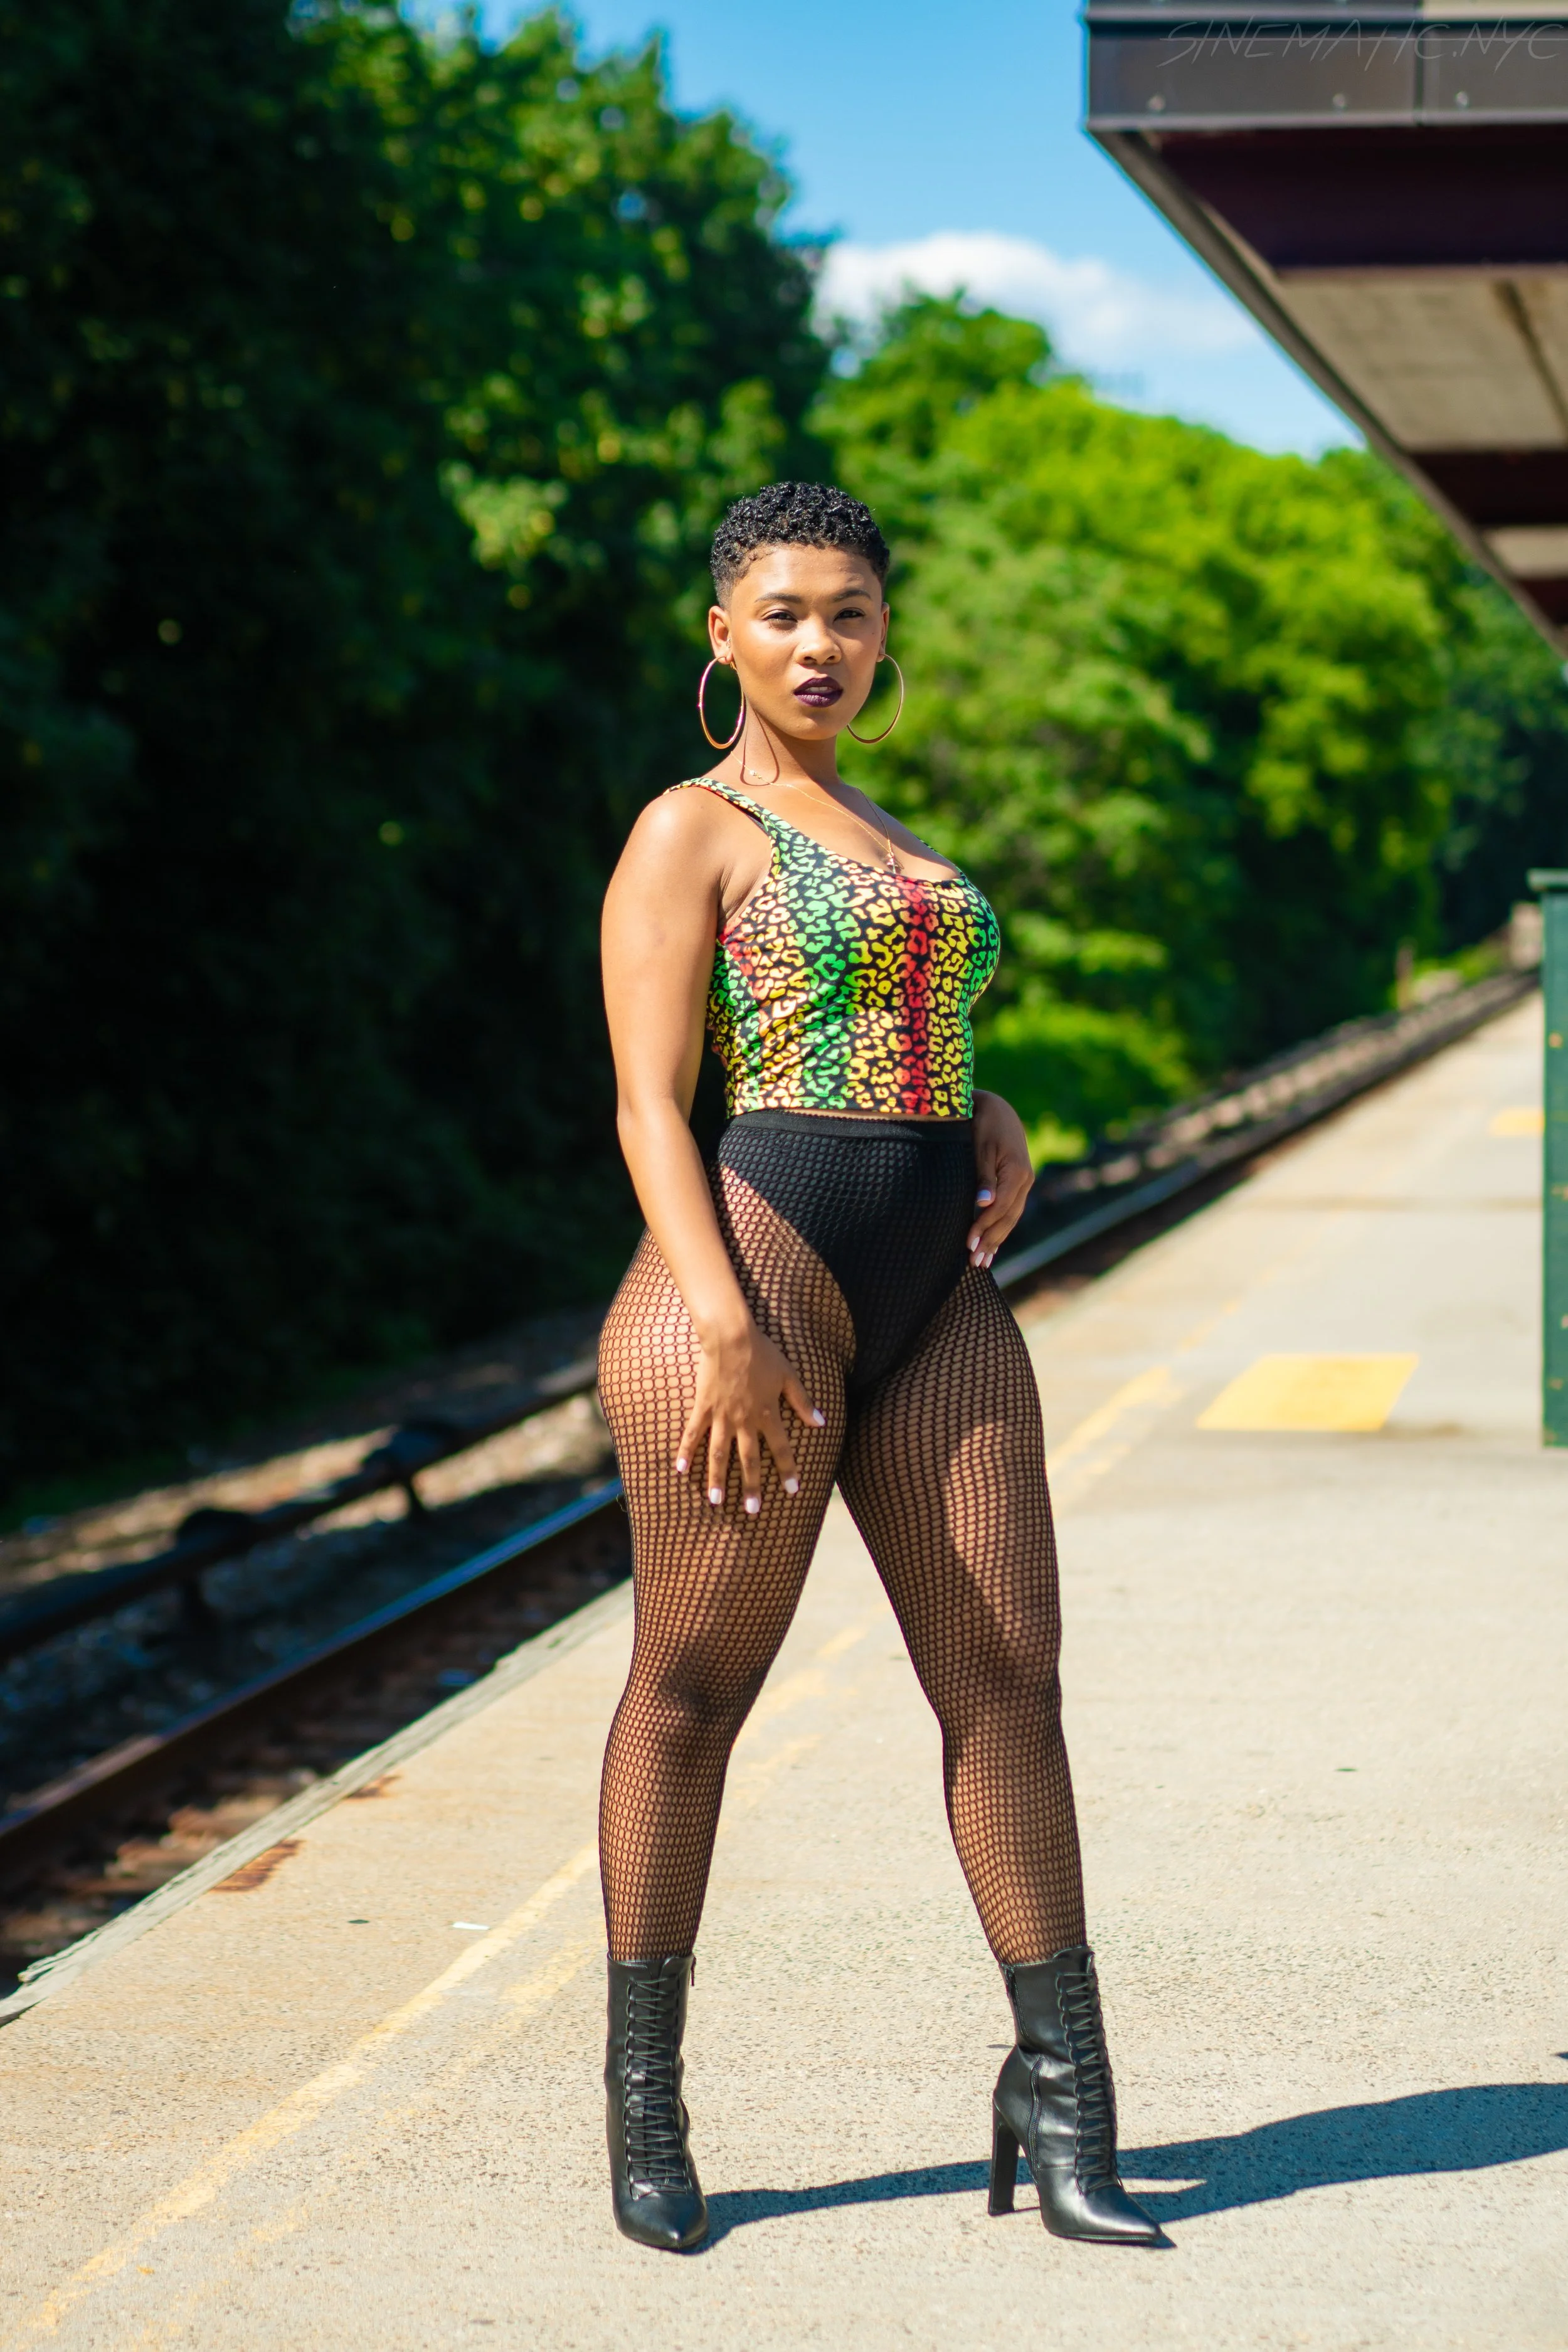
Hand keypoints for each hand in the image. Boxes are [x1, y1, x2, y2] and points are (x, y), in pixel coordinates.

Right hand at [675, 1315, 824, 1514]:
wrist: (732, 1337)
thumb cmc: (763, 1353)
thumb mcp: (789, 1376)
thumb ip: (803, 1402)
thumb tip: (821, 1423)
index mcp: (767, 1413)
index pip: (781, 1448)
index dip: (787, 1470)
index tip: (793, 1490)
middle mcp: (744, 1421)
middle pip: (749, 1460)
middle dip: (752, 1486)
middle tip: (753, 1510)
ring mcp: (721, 1416)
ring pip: (719, 1454)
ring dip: (718, 1479)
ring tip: (717, 1502)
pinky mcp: (703, 1407)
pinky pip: (693, 1433)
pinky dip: (686, 1452)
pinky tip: (681, 1470)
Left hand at [967, 1090, 1034, 1268]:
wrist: (998, 1108)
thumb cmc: (984, 1125)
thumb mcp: (980, 1148)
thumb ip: (983, 1177)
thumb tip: (983, 1204)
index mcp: (1016, 1172)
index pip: (999, 1208)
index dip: (984, 1228)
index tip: (968, 1244)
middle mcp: (1025, 1179)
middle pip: (1008, 1217)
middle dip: (991, 1241)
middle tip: (975, 1262)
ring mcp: (1025, 1181)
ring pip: (1012, 1217)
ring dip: (997, 1239)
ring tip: (983, 1260)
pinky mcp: (1020, 1182)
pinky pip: (1012, 1210)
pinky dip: (1002, 1228)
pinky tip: (993, 1244)